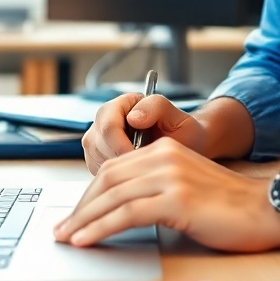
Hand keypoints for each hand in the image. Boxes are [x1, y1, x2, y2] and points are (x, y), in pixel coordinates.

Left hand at [54, 138, 279, 251]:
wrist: (270, 209)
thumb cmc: (233, 208)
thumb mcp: (189, 187)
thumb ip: (159, 189)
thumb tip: (124, 211)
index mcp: (165, 151)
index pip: (113, 169)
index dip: (89, 194)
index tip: (75, 215)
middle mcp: (164, 157)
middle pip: (106, 180)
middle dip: (80, 208)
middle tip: (63, 230)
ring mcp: (170, 176)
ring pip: (111, 197)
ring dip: (83, 221)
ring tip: (67, 239)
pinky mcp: (176, 199)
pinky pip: (127, 214)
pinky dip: (101, 228)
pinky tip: (87, 240)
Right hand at [82, 94, 207, 174]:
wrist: (186, 150)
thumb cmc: (183, 134)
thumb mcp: (178, 117)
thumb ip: (156, 107)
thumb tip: (132, 117)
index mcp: (123, 104)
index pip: (107, 125)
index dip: (120, 145)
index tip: (138, 158)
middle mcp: (106, 120)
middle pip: (95, 143)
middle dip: (118, 159)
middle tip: (141, 168)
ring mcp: (99, 140)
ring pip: (93, 157)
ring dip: (115, 168)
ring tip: (139, 170)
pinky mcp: (98, 158)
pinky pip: (95, 170)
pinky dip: (112, 176)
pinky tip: (131, 175)